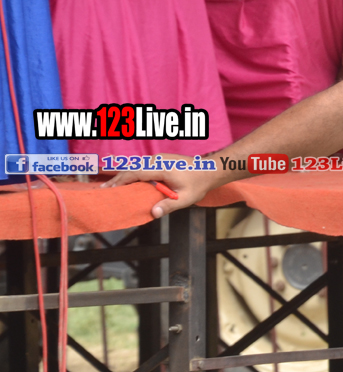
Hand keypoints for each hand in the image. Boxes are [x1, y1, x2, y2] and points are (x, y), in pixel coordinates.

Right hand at [103, 156, 219, 217]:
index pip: (136, 173)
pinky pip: (142, 165)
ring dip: (123, 174)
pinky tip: (125, 180)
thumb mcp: (186, 198)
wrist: (210, 170)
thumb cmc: (199, 184)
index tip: (109, 189)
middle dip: (117, 178)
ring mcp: (159, 158)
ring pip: (136, 165)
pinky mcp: (160, 159)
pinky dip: (132, 172)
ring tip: (110, 185)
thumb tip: (153, 213)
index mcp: (162, 168)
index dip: (121, 180)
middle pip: (132, 168)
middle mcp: (158, 160)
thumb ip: (169, 205)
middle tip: (103, 189)